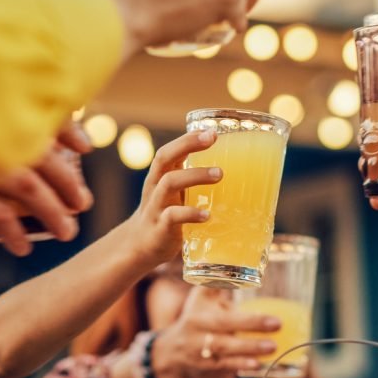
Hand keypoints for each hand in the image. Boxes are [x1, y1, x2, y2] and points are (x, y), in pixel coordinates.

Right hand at [0, 119, 95, 249]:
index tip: (85, 148)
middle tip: (82, 204)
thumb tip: (71, 181)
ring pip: (26, 184)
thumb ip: (4, 157)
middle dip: (67, 180)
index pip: (32, 116)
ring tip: (66, 233)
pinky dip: (16, 232)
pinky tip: (22, 248)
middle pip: (38, 153)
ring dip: (53, 211)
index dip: (66, 128)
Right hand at [121, 128, 220, 263]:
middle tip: (212, 139)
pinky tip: (207, 215)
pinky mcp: (160, 228)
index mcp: (160, 177)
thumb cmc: (167, 214)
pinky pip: (173, 217)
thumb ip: (194, 179)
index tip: (211, 131)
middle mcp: (155, 187)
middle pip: (164, 158)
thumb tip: (237, 170)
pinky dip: (191, 214)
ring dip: (195, 175)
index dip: (188, 138)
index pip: (169, 151)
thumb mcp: (177, 194)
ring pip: (169, 183)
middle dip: (186, 145)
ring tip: (219, 174)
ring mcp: (156, 207)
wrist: (140, 246)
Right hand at [149, 288, 279, 377]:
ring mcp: (199, 345)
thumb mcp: (201, 299)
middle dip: (251, 322)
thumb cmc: (196, 318)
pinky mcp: (205, 364)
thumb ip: (219, 284)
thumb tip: (242, 266)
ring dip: (249, 347)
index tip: (245, 278)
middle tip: (277, 323)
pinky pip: (224, 364)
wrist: (173, 352)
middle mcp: (197, 324)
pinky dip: (240, 363)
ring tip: (272, 346)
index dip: (224, 283)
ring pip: (224, 346)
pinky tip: (257, 364)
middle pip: (223, 322)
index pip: (210, 291)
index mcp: (199, 303)